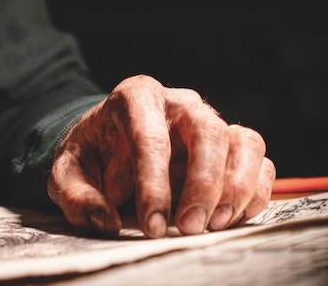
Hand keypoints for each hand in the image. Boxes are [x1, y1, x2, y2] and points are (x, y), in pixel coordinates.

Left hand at [47, 75, 273, 237]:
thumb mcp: (67, 173)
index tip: (152, 226)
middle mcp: (180, 103)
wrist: (109, 148)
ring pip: (244, 142)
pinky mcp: (232, 147)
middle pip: (209, 131)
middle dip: (204, 184)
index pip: (151, 135)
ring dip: (237, 188)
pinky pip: (260, 162)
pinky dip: (255, 193)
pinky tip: (229, 219)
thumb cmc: (91, 156)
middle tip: (189, 228)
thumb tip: (105, 222)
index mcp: (136, 98)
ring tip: (214, 226)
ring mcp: (211, 122)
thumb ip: (78, 197)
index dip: (154, 183)